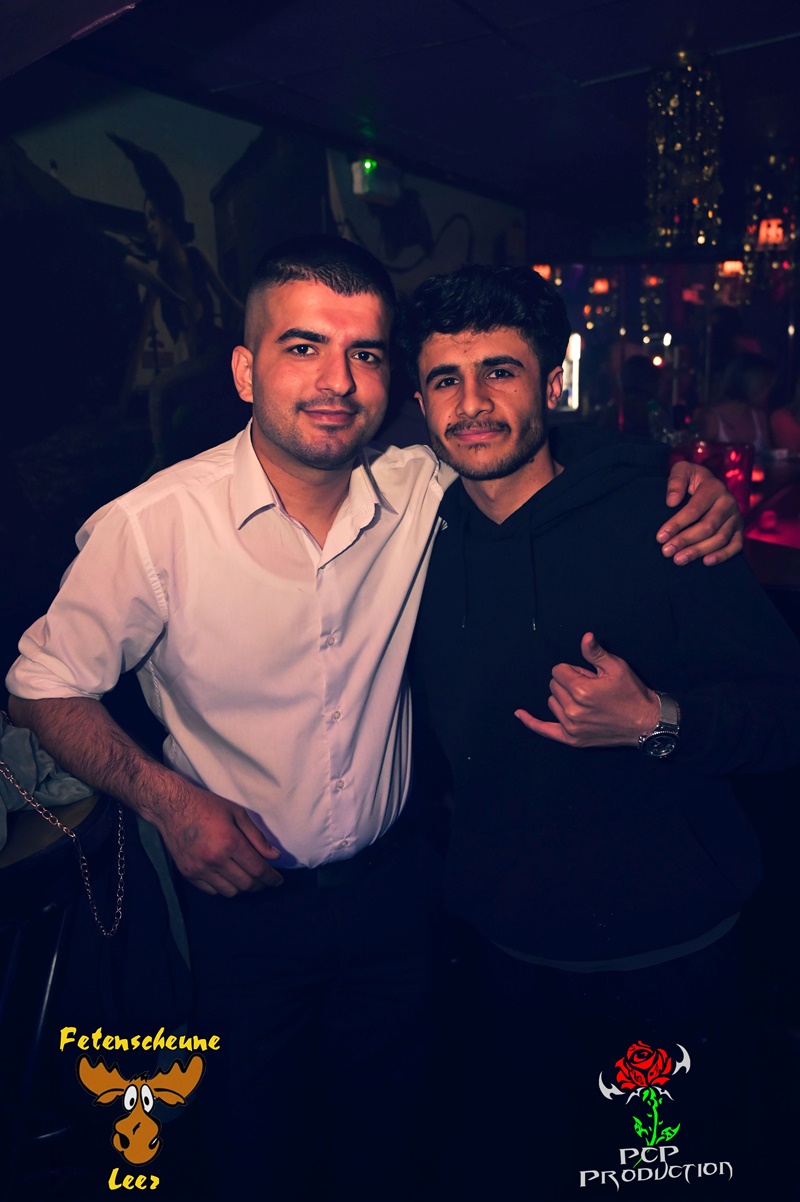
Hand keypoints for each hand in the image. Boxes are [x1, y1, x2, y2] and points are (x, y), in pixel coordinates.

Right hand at [155, 780, 283, 896]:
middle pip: (246, 884)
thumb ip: (257, 837)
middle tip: (264, 879)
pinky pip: (212, 891)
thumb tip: (275, 856)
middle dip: (259, 884)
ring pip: (230, 891)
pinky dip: (223, 887)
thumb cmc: (207, 805)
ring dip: (242, 887)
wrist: (172, 807)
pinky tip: (227, 877)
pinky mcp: (188, 874)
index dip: (271, 878)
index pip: (258, 869)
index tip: (278, 881)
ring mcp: (200, 869)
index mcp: (230, 842)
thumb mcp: (237, 813)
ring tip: (245, 877)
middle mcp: (215, 859)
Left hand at [514, 632, 659, 747]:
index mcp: (581, 690)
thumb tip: (585, 637)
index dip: (573, 670)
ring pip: (552, 702)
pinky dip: (531, 722)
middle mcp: (573, 710)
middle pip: (554, 685)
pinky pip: (544, 730)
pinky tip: (519, 713)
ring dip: (562, 698)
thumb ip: (595, 653)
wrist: (645, 722)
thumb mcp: (616, 667)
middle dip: (569, 682)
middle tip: (591, 688)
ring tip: (586, 701)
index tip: (589, 675)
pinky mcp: (572, 739)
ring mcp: (571, 727)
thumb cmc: (631, 693)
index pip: (558, 670)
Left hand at [657, 461, 742, 565]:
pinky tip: (705, 562)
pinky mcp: (739, 530)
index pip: (694, 509)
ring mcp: (736, 517)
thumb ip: (676, 481)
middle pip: (708, 526)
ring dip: (698, 551)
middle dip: (685, 540)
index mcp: (714, 487)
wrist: (707, 485)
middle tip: (666, 551)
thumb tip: (672, 502)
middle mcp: (728, 502)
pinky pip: (735, 546)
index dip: (677, 524)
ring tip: (678, 560)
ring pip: (720, 538)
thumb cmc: (690, 480)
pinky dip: (722, 555)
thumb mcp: (681, 471)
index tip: (660, 537)